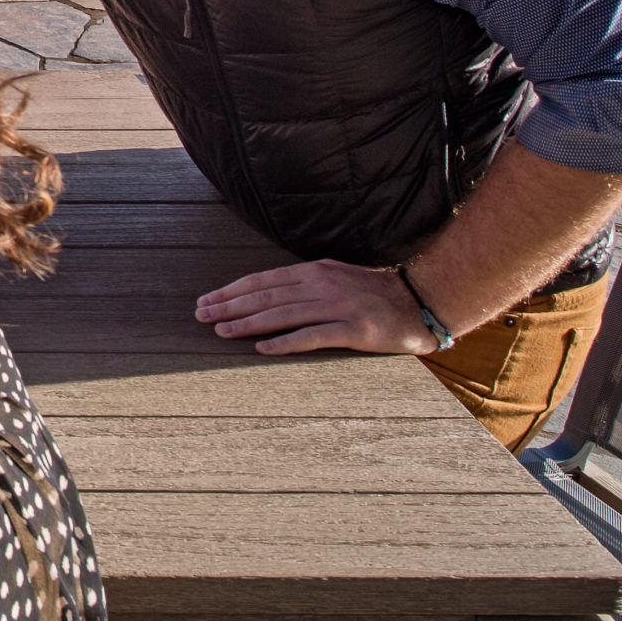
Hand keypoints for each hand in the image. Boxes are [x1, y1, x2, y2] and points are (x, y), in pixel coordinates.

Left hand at [196, 259, 437, 356]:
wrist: (419, 302)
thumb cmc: (373, 293)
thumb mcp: (335, 278)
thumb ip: (303, 284)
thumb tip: (265, 294)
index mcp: (313, 272)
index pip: (262, 281)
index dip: (231, 290)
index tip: (207, 300)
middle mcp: (321, 285)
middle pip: (266, 296)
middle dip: (230, 306)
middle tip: (201, 316)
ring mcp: (337, 307)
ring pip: (283, 315)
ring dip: (248, 323)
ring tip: (222, 331)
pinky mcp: (354, 330)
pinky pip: (313, 336)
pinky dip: (286, 342)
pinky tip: (263, 348)